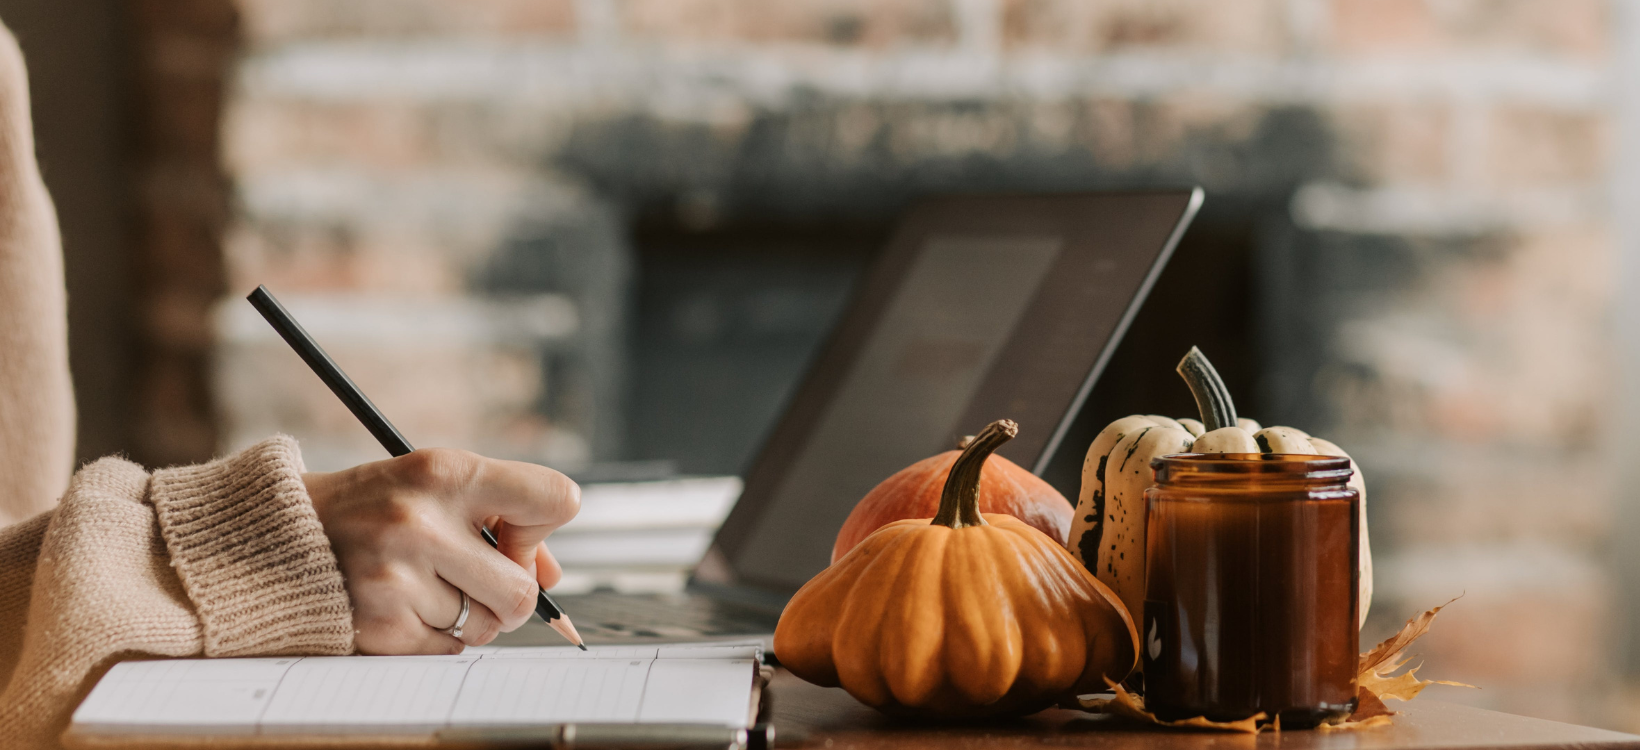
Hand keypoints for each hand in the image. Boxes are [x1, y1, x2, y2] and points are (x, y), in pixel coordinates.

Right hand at [303, 448, 580, 653]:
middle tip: (484, 584)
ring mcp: (397, 578)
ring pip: (485, 624)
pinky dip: (438, 635)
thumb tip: (551, 577)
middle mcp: (421, 523)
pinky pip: (449, 647)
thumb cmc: (378, 506)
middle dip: (514, 597)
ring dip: (470, 617)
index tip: (515, 538)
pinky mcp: (379, 624)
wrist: (285, 536)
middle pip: (522, 590)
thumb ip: (502, 520)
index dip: (544, 527)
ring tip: (429, 586)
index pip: (553, 499)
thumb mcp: (437, 487)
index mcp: (446, 473)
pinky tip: (406, 605)